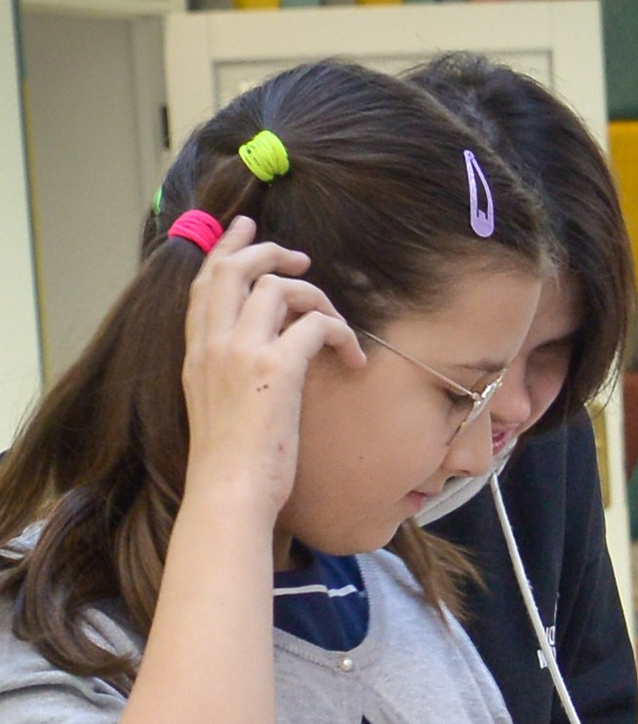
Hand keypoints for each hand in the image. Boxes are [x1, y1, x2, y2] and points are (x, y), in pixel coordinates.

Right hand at [181, 219, 362, 520]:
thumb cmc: (231, 466)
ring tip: (337, 325)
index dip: (228, 250)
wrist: (228, 491)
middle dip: (269, 250)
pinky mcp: (275, 368)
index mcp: (196, 352)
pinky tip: (354, 362)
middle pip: (235, 267)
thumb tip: (256, 368)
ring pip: (277, 286)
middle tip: (302, 258)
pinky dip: (341, 334)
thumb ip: (227, 378)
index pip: (206, 283)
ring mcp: (241, 351)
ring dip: (316, 296)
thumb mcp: (218, 410)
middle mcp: (212, 343)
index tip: (247, 231)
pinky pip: (315, 324)